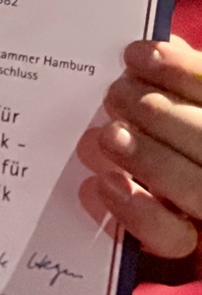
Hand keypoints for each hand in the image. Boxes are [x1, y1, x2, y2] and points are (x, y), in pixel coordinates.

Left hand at [77, 34, 201, 258]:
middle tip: (114, 95)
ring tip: (107, 135)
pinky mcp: (184, 245)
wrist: (145, 189)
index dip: (182, 70)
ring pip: (196, 189)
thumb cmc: (155, 127)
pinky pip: (169, 236)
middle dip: (160, 113)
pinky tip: (101, 183)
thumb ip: (172, 75)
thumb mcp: (168, 94)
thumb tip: (153, 49)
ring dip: (148, 158)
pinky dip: (133, 209)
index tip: (135, 54)